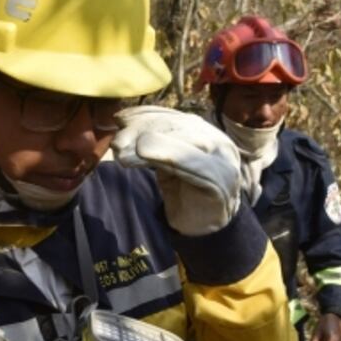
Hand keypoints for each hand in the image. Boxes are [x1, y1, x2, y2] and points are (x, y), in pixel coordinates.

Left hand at [111, 105, 240, 235]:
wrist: (204, 225)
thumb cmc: (182, 190)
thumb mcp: (164, 161)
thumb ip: (151, 140)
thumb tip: (120, 120)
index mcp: (204, 132)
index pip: (173, 116)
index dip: (145, 114)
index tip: (119, 119)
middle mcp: (217, 141)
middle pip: (179, 125)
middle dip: (144, 128)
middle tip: (117, 143)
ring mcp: (223, 161)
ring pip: (188, 140)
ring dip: (151, 143)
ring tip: (123, 153)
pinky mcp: (220, 181)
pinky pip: (195, 164)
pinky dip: (168, 154)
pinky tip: (144, 152)